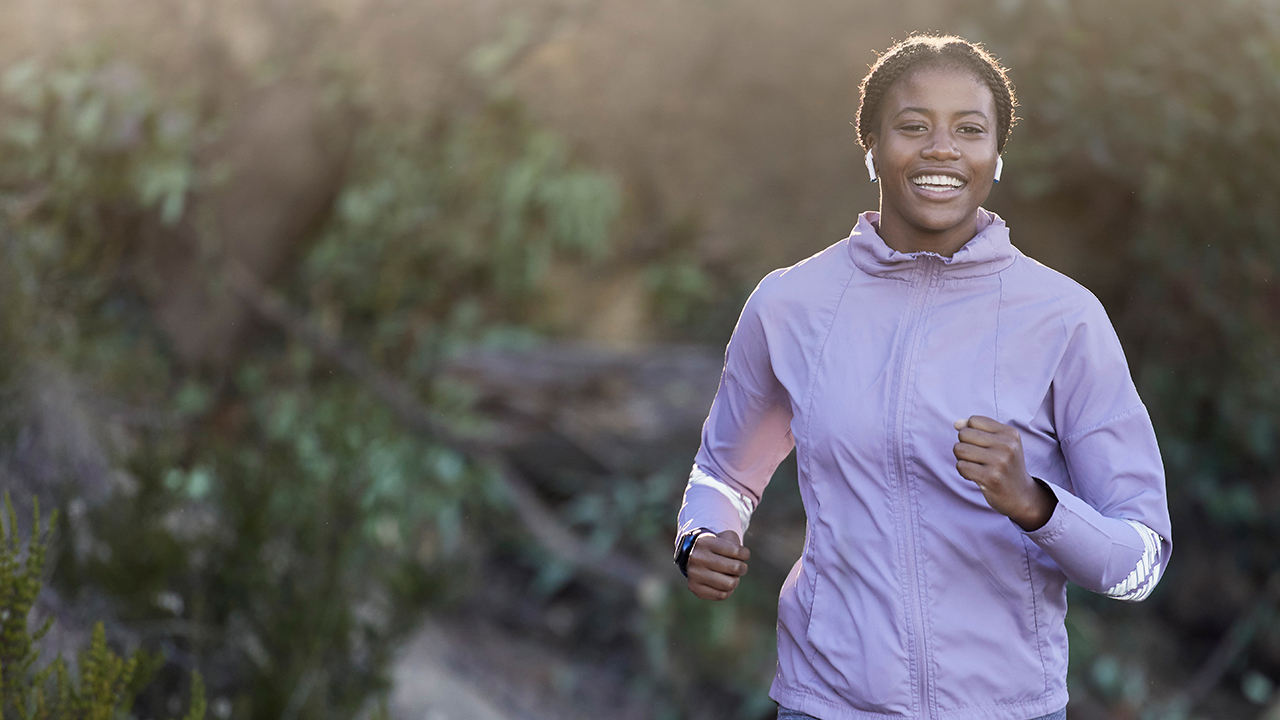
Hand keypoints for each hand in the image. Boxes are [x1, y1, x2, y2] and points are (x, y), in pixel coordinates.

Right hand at [685, 530, 749, 600]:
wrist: (691, 556)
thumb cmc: (715, 547)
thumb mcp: (724, 537)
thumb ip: (735, 543)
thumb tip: (740, 562)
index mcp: (705, 542)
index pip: (737, 551)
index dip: (745, 554)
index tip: (743, 554)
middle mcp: (697, 558)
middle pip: (735, 568)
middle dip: (742, 568)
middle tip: (739, 567)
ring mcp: (694, 574)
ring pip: (730, 584)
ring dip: (735, 580)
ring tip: (731, 576)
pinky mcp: (695, 588)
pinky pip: (722, 595)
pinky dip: (727, 590)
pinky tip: (723, 583)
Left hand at [952, 415, 1056, 530]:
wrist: (1021, 496)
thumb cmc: (1005, 467)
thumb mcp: (999, 444)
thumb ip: (978, 430)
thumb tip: (957, 424)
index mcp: (1010, 433)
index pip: (973, 420)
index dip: (970, 433)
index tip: (982, 446)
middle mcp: (1007, 445)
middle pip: (963, 434)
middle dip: (964, 445)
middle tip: (978, 458)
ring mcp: (999, 461)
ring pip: (959, 449)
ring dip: (962, 460)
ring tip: (977, 467)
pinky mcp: (990, 477)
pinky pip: (961, 466)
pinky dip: (964, 472)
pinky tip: (976, 477)